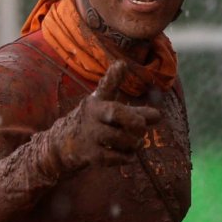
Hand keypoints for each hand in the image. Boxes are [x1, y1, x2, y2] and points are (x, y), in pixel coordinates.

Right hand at [46, 61, 161, 175]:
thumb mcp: (110, 112)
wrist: (62, 144)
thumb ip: (136, 112)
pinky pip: (113, 157)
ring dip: (134, 143)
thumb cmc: (95, 123)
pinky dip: (126, 157)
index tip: (122, 64)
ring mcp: (89, 134)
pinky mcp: (89, 154)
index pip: (106, 87)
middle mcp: (92, 115)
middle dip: (136, 122)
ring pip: (119, 137)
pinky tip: (128, 155)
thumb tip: (159, 116)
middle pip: (116, 112)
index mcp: (98, 102)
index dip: (114, 76)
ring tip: (136, 143)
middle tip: (141, 129)